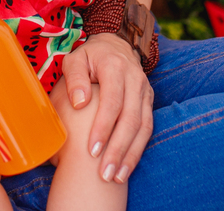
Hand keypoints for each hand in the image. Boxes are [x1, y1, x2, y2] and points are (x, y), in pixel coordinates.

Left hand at [60, 32, 153, 183]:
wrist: (116, 45)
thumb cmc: (89, 56)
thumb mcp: (75, 58)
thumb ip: (75, 78)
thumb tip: (79, 103)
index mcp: (115, 67)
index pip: (112, 101)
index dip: (103, 127)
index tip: (91, 150)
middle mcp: (135, 80)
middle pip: (130, 118)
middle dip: (117, 149)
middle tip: (104, 173)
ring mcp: (145, 91)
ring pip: (143, 127)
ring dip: (130, 154)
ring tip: (116, 177)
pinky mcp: (149, 102)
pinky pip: (148, 128)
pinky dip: (138, 149)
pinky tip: (127, 167)